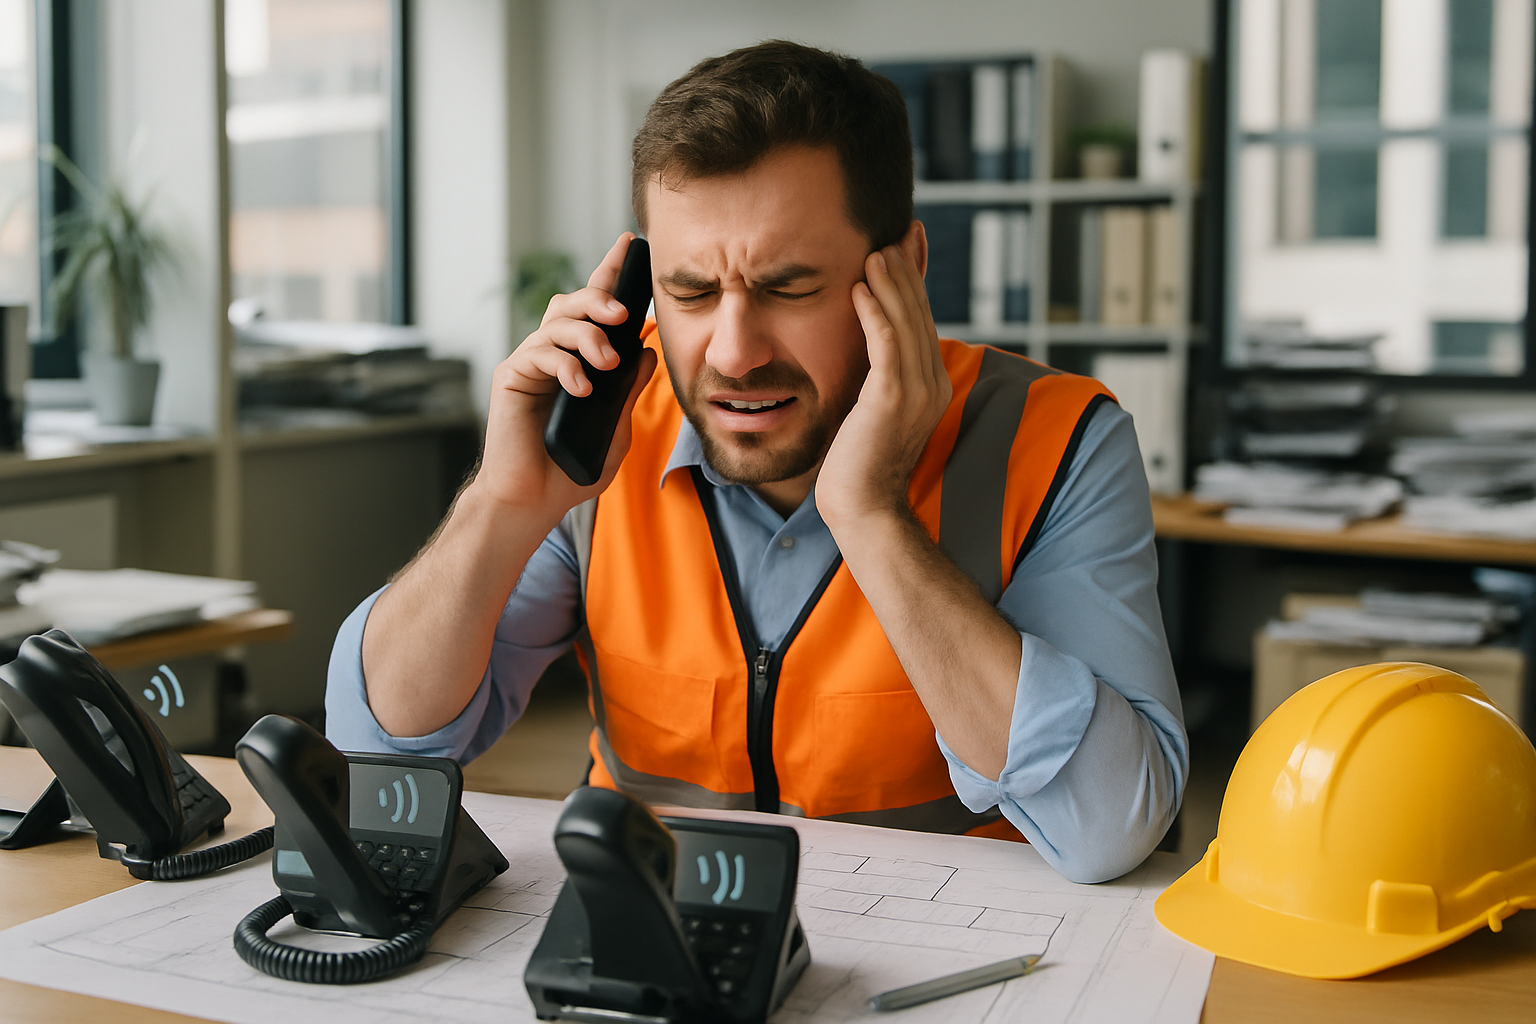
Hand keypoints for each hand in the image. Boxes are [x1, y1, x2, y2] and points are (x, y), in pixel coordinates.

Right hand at [473, 233, 657, 524]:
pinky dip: (565, 366)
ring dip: (587, 334)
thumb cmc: (573, 469)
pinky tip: (581, 388)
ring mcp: (530, 364)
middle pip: (571, 303)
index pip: (595, 310)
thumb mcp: (616, 427)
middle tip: (622, 314)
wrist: (535, 501)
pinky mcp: (511, 377)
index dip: (609, 274)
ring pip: (556, 322)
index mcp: (580, 360)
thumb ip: (629, 389)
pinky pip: (538, 353)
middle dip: (599, 299)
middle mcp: (553, 355)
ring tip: (606, 361)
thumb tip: (646, 349)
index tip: (628, 245)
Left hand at [816, 227, 950, 530]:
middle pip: (920, 315)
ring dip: (891, 284)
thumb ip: (878, 371)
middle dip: (906, 272)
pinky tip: (861, 288)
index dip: (914, 281)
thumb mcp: (872, 404)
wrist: (861, 507)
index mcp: (933, 384)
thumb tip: (870, 337)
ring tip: (875, 250)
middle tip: (894, 232)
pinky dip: (876, 313)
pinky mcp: (893, 400)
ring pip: (907, 324)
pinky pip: (886, 346)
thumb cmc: (857, 460)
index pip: (923, 320)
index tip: (906, 242)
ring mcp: (917, 392)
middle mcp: (933, 384)